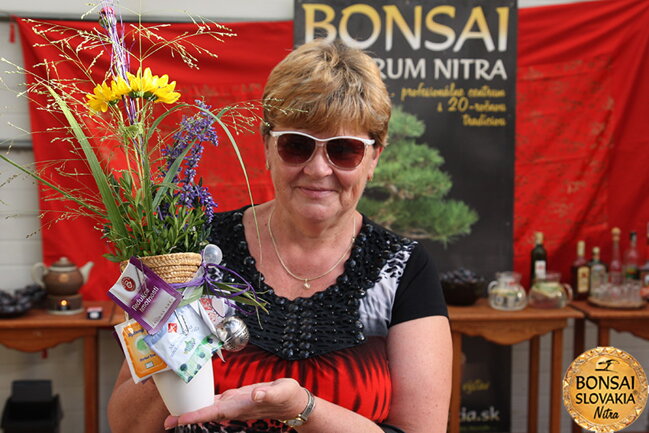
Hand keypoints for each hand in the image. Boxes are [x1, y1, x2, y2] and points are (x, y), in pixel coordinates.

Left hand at [164, 378, 308, 428]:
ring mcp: (235, 404)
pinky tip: (196, 402)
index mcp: (242, 405)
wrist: (293, 403)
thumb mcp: (282, 391)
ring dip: (193, 411)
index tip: (180, 419)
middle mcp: (235, 407)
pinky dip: (204, 403)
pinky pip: (216, 402)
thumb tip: (256, 394)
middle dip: (187, 417)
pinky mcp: (237, 399)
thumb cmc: (288, 397)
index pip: (215, 411)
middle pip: (206, 413)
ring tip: (174, 414)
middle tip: (167, 421)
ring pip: (209, 408)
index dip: (197, 415)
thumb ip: (269, 393)